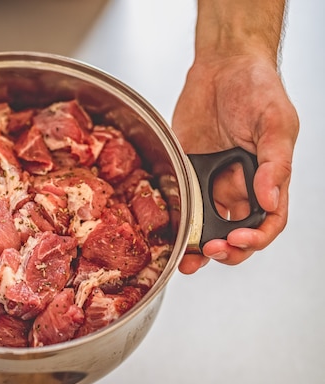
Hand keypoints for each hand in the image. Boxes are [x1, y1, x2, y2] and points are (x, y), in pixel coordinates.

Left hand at [172, 53, 298, 273]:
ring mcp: (210, 181)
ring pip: (205, 225)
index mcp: (267, 178)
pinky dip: (175, 220)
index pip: (268, 222)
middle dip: (225, 250)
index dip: (256, 238)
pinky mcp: (185, 172)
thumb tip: (269, 199)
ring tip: (185, 258)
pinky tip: (167, 231)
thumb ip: (275, 163)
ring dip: (196, 246)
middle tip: (209, 251)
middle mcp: (238, 185)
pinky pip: (180, 202)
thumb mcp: (275, 122)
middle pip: (234, 233)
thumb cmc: (257, 88)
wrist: (222, 66)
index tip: (238, 240)